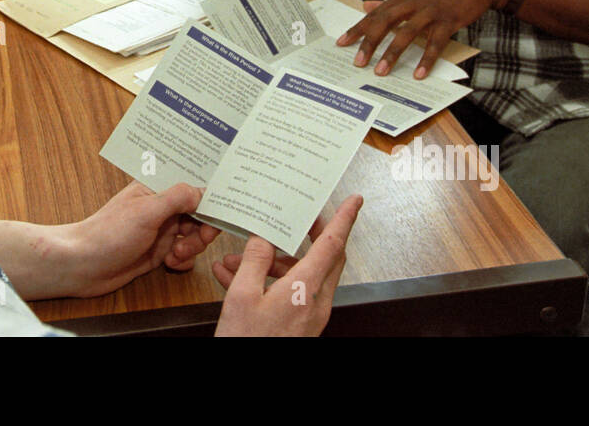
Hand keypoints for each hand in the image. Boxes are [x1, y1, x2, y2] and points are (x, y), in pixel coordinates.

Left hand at [63, 182, 220, 297]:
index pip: (193, 187)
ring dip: (193, 246)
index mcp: (157, 189)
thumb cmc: (108, 233)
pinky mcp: (158, 252)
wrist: (82, 266)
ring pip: (194, 235)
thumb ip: (177, 198)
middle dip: (204, 228)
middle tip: (201, 239)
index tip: (222, 213)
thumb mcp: (147, 211)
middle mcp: (161, 207)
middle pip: (199, 213)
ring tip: (176, 254)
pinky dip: (183, 261)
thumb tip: (202, 192)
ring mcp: (161, 230)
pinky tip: (170, 263)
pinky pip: (184, 255)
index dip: (210, 199)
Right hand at [213, 195, 362, 336]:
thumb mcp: (241, 297)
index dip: (344, 218)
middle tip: (302, 216)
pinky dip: (268, 281)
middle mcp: (315, 301)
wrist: (250, 387)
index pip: (333, 244)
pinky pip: (289, 292)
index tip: (354, 200)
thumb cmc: (246, 343)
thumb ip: (253, 260)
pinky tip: (235, 278)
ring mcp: (310, 314)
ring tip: (239, 259)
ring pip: (302, 274)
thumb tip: (262, 236)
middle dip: (314, 234)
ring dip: (274, 261)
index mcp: (306, 289)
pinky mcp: (299, 324)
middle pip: (326, 257)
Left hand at [337, 0, 504, 78]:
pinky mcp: (449, 20)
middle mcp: (414, 2)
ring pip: (407, 33)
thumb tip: (365, 6)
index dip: (358, 28)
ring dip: (392, 53)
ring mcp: (431, 11)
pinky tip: (419, 74)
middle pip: (385, 21)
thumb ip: (391, 1)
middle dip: (369, 42)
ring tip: (381, 72)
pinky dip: (426, 59)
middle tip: (358, 62)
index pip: (376, 13)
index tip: (342, 42)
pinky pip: (435, 43)